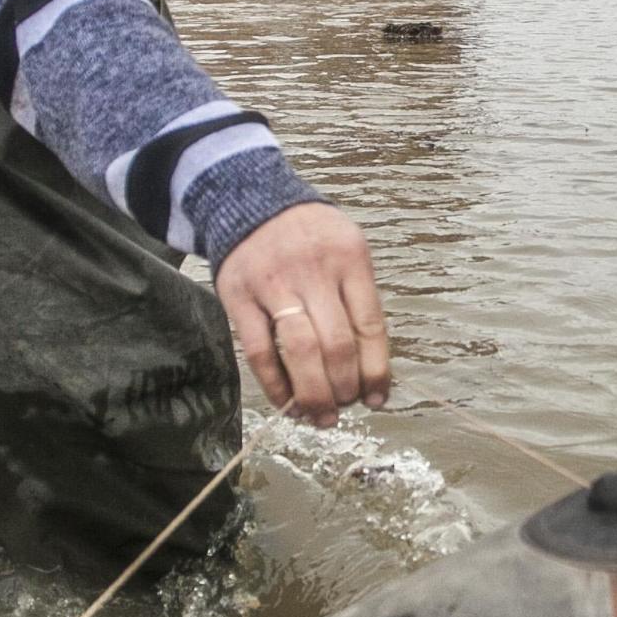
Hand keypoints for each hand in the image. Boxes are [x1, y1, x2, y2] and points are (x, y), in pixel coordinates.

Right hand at [214, 202, 390, 426]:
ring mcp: (274, 283)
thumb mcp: (345, 249)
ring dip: (314, 394)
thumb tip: (372, 369)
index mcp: (349, 258)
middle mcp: (313, 270)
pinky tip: (287, 402)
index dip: (377, 370)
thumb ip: (357, 300)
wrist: (248, 200)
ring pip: (300, 351)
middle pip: (337, 344)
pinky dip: (276, 385)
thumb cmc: (308, 236)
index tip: (378, 398)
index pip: (370, 325)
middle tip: (345, 407)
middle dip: (345, 388)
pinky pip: (260, 352)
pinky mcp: (238, 297)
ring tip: (321, 416)